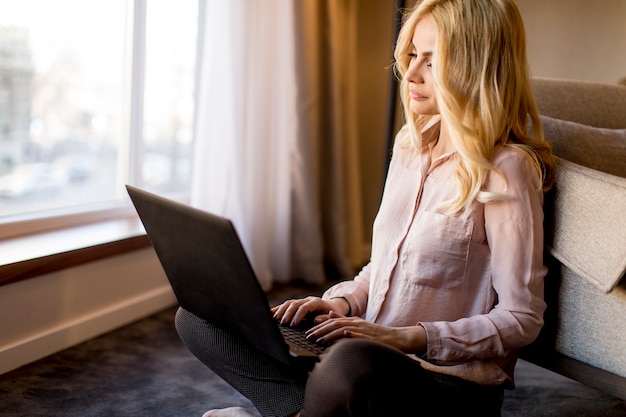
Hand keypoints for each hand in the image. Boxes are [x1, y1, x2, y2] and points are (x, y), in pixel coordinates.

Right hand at [271, 296, 349, 326]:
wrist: (333, 306)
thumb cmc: (333, 314)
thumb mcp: (333, 317)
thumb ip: (325, 318)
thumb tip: (316, 320)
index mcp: (317, 303)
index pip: (305, 307)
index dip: (298, 315)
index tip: (293, 325)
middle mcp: (308, 300)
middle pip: (295, 304)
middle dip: (288, 313)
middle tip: (283, 323)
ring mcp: (302, 301)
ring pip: (289, 303)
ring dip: (281, 310)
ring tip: (274, 319)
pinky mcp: (298, 304)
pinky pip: (287, 305)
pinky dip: (279, 308)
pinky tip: (271, 312)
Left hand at [305, 311, 426, 353]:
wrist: (399, 338)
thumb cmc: (380, 335)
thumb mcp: (361, 326)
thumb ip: (346, 320)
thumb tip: (330, 315)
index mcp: (354, 321)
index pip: (333, 321)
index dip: (320, 325)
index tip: (309, 331)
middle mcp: (356, 323)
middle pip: (334, 323)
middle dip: (319, 329)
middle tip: (307, 336)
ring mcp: (362, 329)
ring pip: (341, 328)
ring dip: (327, 333)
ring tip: (316, 340)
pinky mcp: (368, 337)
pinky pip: (353, 335)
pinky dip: (342, 336)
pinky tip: (334, 339)